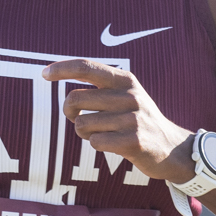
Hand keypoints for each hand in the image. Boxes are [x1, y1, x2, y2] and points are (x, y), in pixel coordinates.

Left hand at [45, 59, 192, 181]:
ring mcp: (132, 118)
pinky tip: (113, 144)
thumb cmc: (136, 120)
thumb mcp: (125, 95)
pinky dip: (97, 144)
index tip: (44, 74)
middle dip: (69, 113)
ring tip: (104, 133)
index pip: (87, 67)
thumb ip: (99, 87)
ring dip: (85, 133)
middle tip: (79, 119)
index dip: (62, 68)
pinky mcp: (133, 141)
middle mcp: (129, 95)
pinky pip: (94, 142)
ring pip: (81, 124)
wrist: (172, 148)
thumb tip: (58, 77)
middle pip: (74, 99)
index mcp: (125, 80)